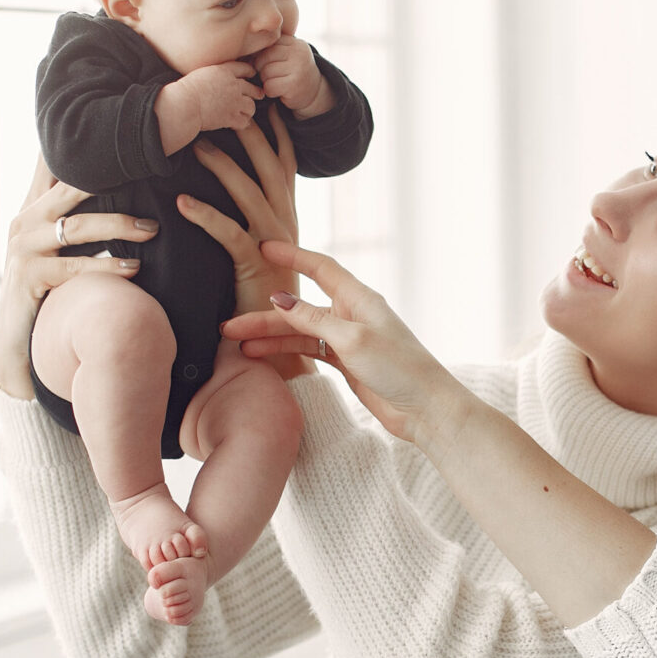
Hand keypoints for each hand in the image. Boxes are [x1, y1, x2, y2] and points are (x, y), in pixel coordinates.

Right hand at [0, 156, 158, 397]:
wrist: (14, 338)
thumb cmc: (46, 287)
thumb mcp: (60, 247)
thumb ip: (80, 220)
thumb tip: (123, 196)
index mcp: (35, 208)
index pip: (60, 171)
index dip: (87, 156)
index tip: (124, 142)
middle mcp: (25, 221)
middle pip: (73, 191)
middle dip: (114, 184)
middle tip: (154, 181)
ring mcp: (24, 248)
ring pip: (78, 227)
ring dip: (119, 227)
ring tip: (152, 230)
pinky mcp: (29, 276)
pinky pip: (75, 267)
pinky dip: (107, 266)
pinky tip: (134, 268)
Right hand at [157, 62, 262, 153]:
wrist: (184, 103)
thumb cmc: (184, 88)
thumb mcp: (200, 73)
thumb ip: (212, 75)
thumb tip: (213, 79)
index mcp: (224, 71)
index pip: (243, 68)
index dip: (250, 71)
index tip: (252, 74)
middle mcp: (233, 86)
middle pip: (252, 89)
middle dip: (256, 92)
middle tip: (259, 95)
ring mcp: (234, 102)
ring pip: (251, 106)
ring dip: (248, 110)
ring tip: (245, 113)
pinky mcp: (231, 117)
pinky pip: (244, 122)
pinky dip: (241, 124)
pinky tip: (235, 124)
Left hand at [173, 111, 309, 362]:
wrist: (283, 345)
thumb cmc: (266, 299)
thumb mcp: (266, 253)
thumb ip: (254, 222)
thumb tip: (234, 196)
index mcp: (289, 215)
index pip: (285, 163)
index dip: (276, 130)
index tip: (263, 99)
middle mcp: (286, 223)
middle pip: (269, 166)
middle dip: (248, 132)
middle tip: (225, 101)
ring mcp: (273, 242)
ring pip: (248, 192)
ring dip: (220, 166)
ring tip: (193, 144)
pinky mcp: (255, 264)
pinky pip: (228, 233)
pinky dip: (205, 216)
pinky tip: (181, 202)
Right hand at [221, 242, 471, 451]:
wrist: (426, 410)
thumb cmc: (400, 369)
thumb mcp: (352, 339)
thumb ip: (314, 319)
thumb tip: (280, 298)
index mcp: (359, 299)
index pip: (320, 268)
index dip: (291, 256)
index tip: (262, 247)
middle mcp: (352, 315)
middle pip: (300, 307)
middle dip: (265, 315)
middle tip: (230, 324)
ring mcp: (349, 339)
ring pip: (300, 332)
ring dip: (271, 337)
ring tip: (237, 346)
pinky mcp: (348, 363)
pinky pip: (310, 352)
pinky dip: (287, 353)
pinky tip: (262, 357)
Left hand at [252, 36, 332, 118]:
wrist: (313, 92)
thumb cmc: (292, 71)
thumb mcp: (285, 54)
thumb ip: (270, 47)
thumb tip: (240, 44)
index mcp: (294, 42)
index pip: (266, 45)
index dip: (262, 57)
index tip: (270, 64)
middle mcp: (299, 52)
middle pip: (264, 58)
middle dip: (263, 69)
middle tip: (274, 75)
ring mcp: (299, 68)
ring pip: (266, 73)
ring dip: (267, 81)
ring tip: (279, 82)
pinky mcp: (295, 85)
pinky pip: (270, 87)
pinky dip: (271, 91)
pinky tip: (280, 90)